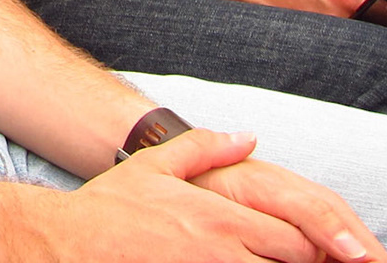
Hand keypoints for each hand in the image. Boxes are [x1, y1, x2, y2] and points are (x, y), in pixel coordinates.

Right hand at [65, 130, 380, 261]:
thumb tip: (248, 137)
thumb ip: (205, 148)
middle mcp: (222, 251)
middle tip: (315, 261)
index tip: (317, 251)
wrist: (69, 243)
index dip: (313, 247)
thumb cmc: (111, 207)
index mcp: (220, 217)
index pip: (294, 238)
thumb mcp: (156, 167)